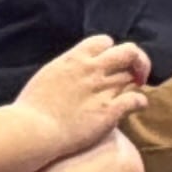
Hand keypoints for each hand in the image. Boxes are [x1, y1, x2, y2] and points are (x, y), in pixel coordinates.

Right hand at [14, 34, 149, 149]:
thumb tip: (74, 71)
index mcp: (75, 59)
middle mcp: (92, 70)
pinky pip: (137, 100)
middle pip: (129, 52)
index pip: (105, 41)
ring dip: (136, 84)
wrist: (31, 130)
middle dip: (137, 61)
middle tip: (137, 74)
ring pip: (133, 77)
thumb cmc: (31, 109)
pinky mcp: (109, 111)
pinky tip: (137, 107)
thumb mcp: (48, 76)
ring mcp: (103, 89)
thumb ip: (66, 70)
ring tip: (131, 93)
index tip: (110, 63)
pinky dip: (141, 102)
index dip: (111, 51)